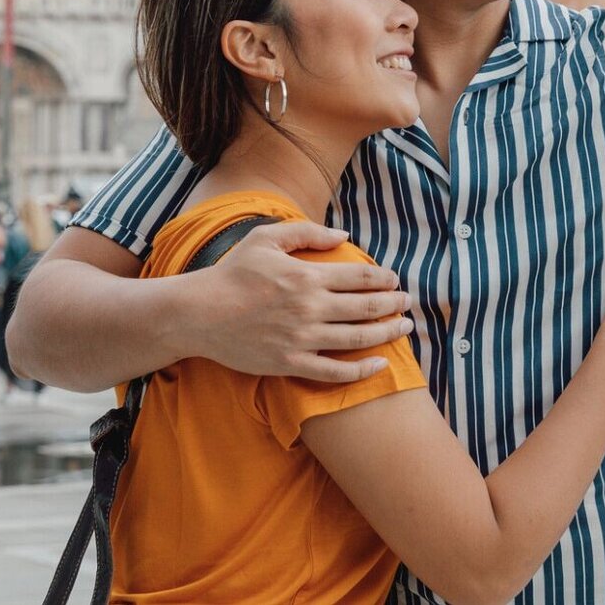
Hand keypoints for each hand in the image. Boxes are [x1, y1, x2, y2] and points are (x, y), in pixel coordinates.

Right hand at [193, 220, 412, 382]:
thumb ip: (306, 232)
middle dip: (393, 304)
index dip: (384, 278)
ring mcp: (301, 338)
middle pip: (366, 307)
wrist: (198, 314)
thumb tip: (344, 234)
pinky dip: (361, 370)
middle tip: (407, 303)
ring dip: (387, 333)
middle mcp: (309, 307)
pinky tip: (380, 364)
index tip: (394, 280)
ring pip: (357, 339)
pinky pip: (334, 372)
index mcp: (306, 275)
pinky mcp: (290, 363)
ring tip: (403, 328)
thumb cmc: (232, 273)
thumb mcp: (265, 239)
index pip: (360, 276)